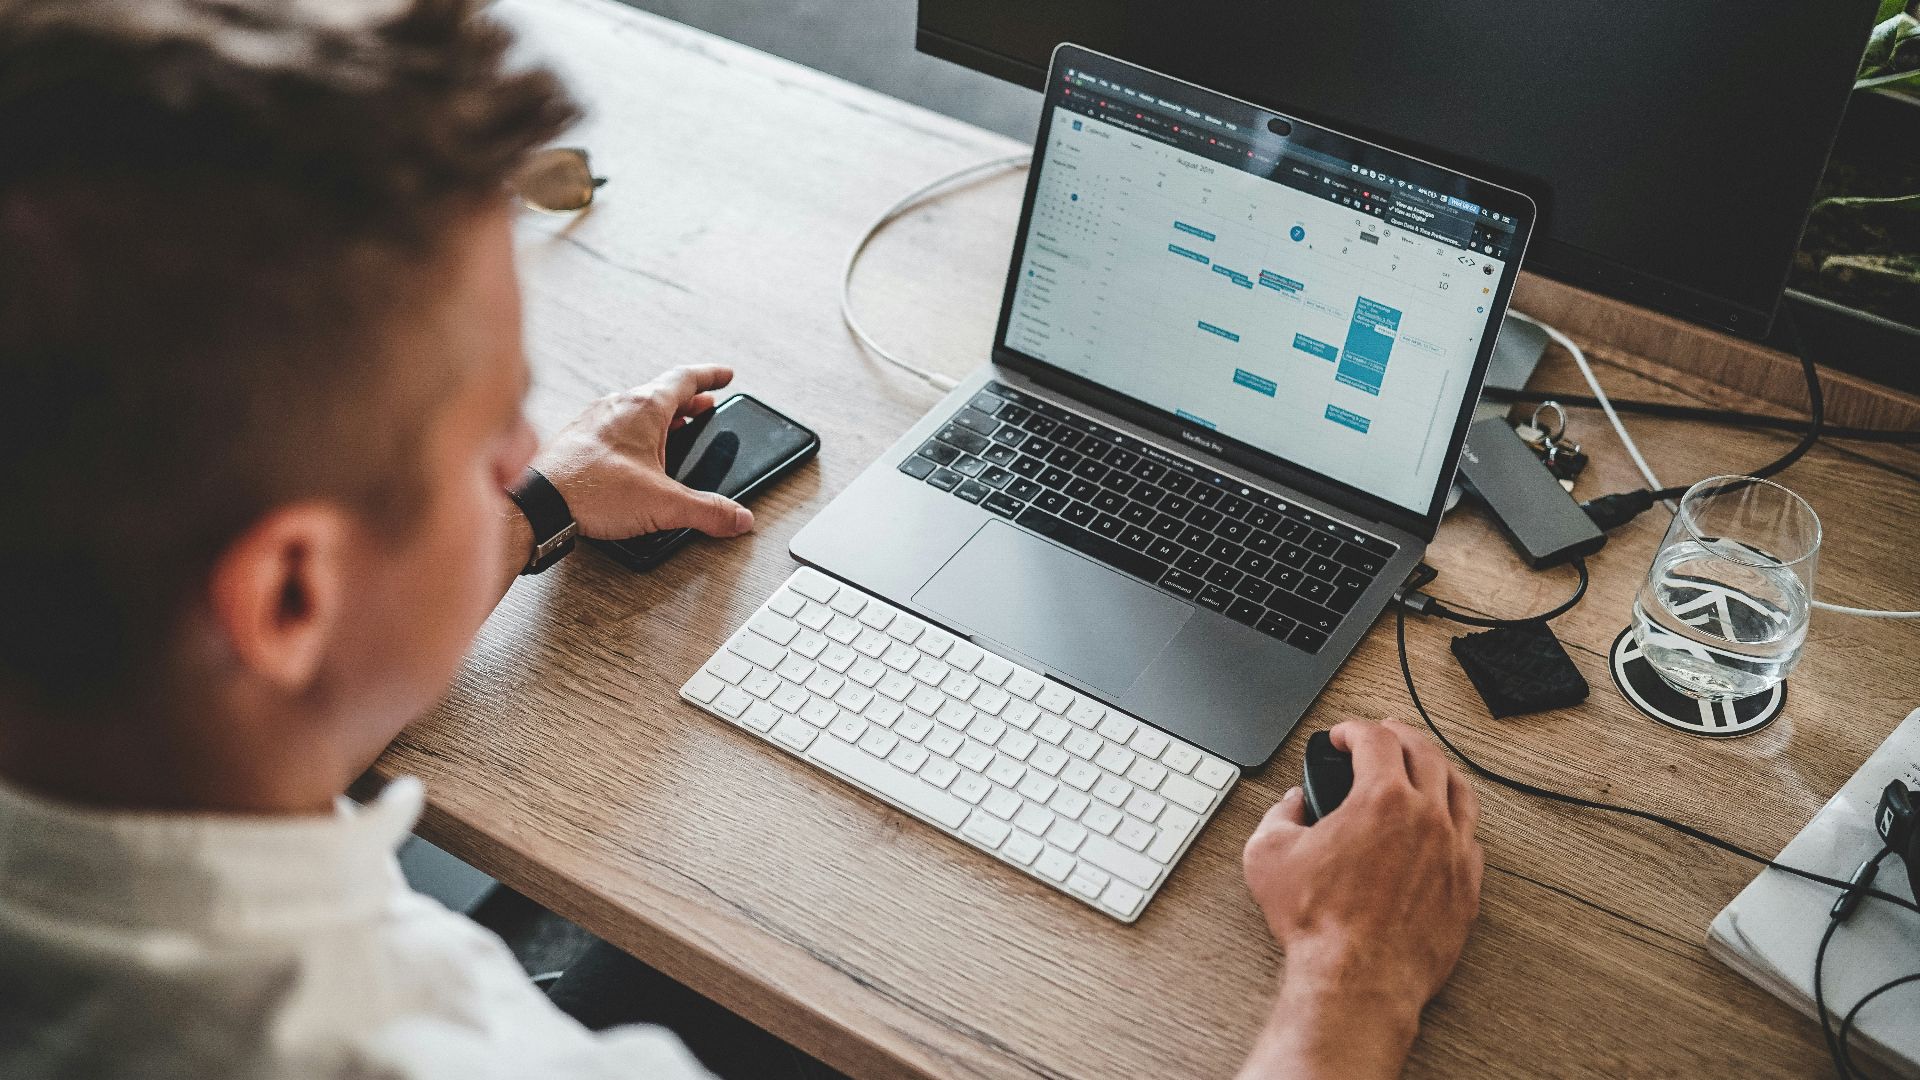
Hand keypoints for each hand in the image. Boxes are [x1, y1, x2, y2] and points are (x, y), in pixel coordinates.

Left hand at [534, 365, 754, 540]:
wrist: (538, 502)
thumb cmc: (591, 491)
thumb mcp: (663, 504)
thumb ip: (707, 511)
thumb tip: (738, 517)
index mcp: (645, 408)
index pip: (686, 379)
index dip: (711, 376)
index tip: (725, 375)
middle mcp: (619, 405)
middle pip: (662, 392)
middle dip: (689, 400)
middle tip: (705, 405)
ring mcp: (596, 419)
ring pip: (636, 407)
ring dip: (661, 415)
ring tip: (675, 428)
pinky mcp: (579, 437)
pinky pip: (615, 423)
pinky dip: (634, 429)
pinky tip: (634, 452)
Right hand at [1236, 720, 1482, 1079]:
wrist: (1358, 980)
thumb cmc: (1319, 925)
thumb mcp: (1268, 855)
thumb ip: (1279, 815)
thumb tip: (1292, 805)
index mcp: (1381, 799)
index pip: (1375, 739)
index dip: (1353, 729)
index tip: (1342, 735)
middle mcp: (1426, 817)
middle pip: (1425, 752)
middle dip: (1399, 736)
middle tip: (1382, 736)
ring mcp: (1454, 851)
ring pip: (1459, 790)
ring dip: (1436, 769)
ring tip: (1421, 768)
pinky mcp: (1467, 887)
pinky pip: (1472, 837)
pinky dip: (1454, 818)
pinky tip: (1442, 823)